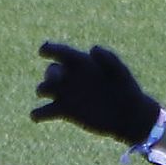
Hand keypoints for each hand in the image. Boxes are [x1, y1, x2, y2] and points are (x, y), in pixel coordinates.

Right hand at [31, 42, 159, 143]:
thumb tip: (92, 48)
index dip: (50, 49)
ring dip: (43, 89)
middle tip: (59, 79)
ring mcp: (66, 95)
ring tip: (48, 94)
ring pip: (44, 89)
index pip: (61, 51)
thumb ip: (108, 57)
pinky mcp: (65, 112)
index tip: (43, 51)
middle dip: (51, 74)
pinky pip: (45, 111)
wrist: (128, 116)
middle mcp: (71, 77)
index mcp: (82, 63)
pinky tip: (38, 116)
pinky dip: (38, 114)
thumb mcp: (119, 71)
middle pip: (51, 71)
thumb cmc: (126, 89)